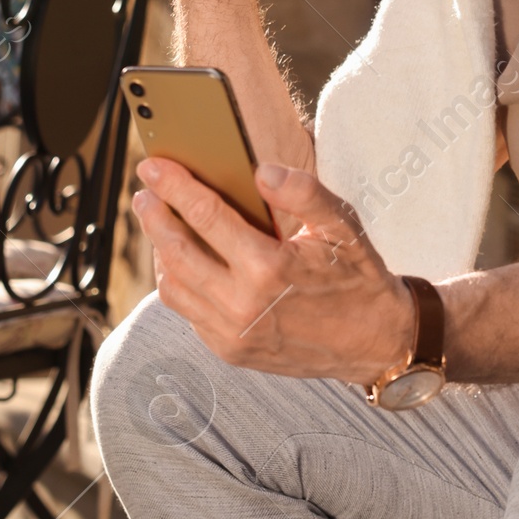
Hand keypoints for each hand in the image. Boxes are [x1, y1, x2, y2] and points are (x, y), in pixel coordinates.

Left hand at [132, 155, 416, 383]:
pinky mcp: (230, 351)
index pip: (204, 216)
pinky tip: (184, 262)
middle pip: (176, 252)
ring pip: (173, 287)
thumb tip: (261, 171)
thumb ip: (304, 193)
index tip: (152, 167)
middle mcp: (242, 304)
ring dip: (160, 252)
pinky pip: (188, 312)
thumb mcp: (344, 227)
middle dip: (154, 217)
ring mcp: (232, 333)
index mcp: (268, 268)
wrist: (375, 343)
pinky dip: (179, 283)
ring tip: (159, 225)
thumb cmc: (358, 278)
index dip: (174, 187)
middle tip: (143, 193)